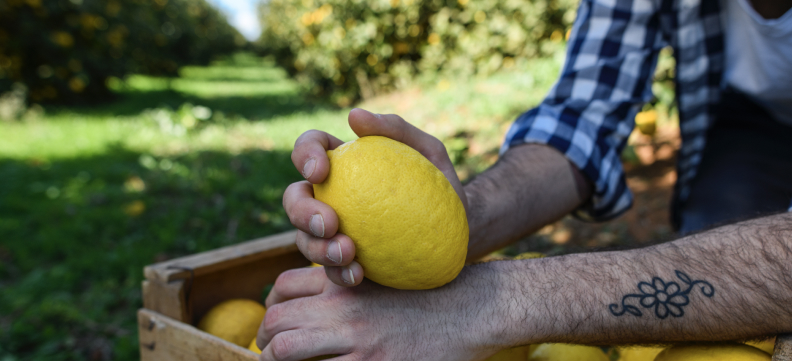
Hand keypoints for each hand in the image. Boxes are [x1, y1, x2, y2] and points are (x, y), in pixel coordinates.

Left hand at [256, 265, 508, 360]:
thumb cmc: (434, 292)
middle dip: (264, 342)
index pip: (284, 286)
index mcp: (346, 282)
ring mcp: (355, 340)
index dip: (272, 307)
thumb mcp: (387, 276)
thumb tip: (328, 295)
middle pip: (276, 320)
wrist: (475, 305)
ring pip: (284, 350)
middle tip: (270, 355)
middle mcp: (343, 307)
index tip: (275, 327)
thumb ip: (354, 284)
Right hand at [283, 108, 466, 285]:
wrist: (461, 232)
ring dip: (318, 248)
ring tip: (348, 253)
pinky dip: (338, 274)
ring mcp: (332, 233)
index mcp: (342, 163)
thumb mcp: (428, 151)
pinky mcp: (344, 263)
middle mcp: (329, 196)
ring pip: (303, 238)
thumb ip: (396, 129)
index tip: (321, 171)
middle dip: (301, 211)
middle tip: (329, 223)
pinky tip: (357, 275)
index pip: (309, 149)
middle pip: (294, 198)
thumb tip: (354, 116)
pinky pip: (330, 271)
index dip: (304, 156)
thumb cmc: (440, 184)